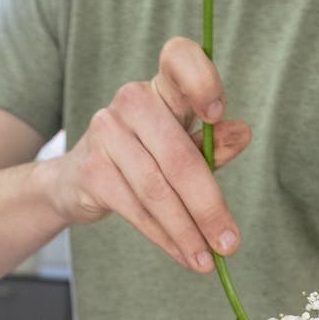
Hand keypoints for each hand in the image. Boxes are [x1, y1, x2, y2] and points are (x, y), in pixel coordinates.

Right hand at [47, 37, 251, 272]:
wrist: (75, 182)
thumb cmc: (139, 159)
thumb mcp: (179, 148)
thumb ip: (209, 144)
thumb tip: (243, 133)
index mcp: (160, 89)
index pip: (178, 60)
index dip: (201, 81)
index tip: (216, 115)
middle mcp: (131, 101)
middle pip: (179, 156)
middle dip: (208, 207)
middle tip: (230, 243)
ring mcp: (106, 134)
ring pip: (158, 191)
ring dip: (187, 232)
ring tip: (208, 259)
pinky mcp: (92, 171)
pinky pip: (137, 210)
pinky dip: (164, 238)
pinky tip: (182, 254)